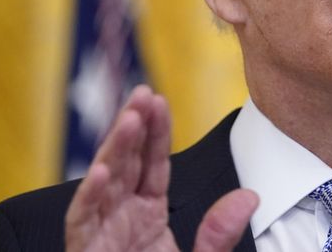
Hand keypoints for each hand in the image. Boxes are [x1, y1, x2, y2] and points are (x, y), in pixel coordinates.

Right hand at [65, 85, 258, 250]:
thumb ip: (219, 235)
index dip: (156, 132)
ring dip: (114, 150)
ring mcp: (100, 235)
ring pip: (102, 184)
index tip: (160, 101)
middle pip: (126, 164)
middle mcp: (120, 219)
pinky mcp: (85, 251)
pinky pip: (82, 223)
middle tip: (142, 95)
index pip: (152, 165)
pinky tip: (102, 172)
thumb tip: (249, 197)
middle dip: (133, 128)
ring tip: (130, 119)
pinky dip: (89, 197)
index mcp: (146, 216)